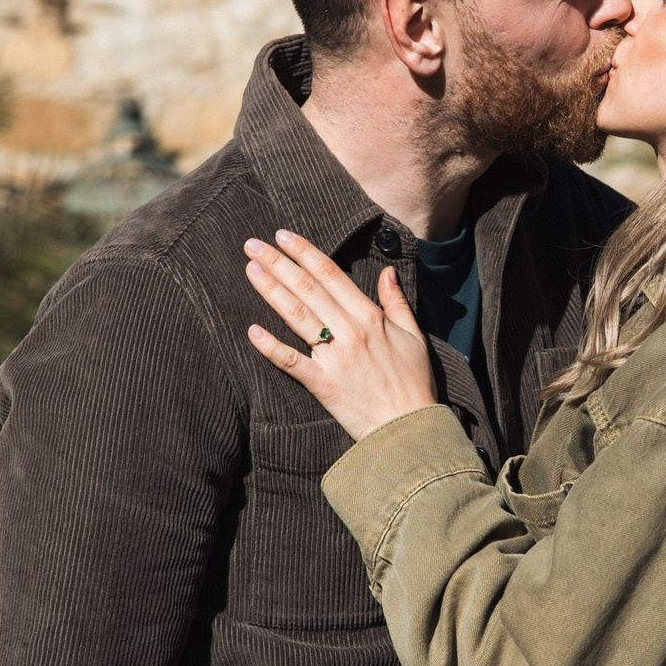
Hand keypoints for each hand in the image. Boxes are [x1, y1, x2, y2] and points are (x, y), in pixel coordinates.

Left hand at [244, 230, 437, 439]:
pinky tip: (252, 331)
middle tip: (252, 245)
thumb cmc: (415, 383)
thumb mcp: (414, 337)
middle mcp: (350, 332)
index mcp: (370, 317)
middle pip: (307, 289)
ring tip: (251, 270)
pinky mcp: (323, 385)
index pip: (330, 275)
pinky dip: (271, 347)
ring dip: (271, 291)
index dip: (304, 252)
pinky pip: (292, 362)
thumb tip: (388, 272)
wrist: (410, 429)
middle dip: (278, 263)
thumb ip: (397, 302)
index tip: (282, 236)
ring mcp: (334, 358)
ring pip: (297, 316)